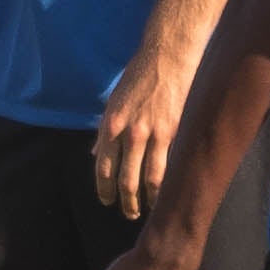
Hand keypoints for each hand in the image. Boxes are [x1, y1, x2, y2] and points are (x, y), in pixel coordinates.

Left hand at [93, 42, 190, 220]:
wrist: (166, 55)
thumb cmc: (138, 76)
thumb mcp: (112, 101)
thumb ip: (104, 130)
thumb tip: (95, 154)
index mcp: (110, 124)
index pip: (103, 167)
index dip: (104, 188)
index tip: (106, 201)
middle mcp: (129, 132)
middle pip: (125, 178)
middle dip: (126, 201)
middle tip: (128, 214)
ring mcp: (152, 132)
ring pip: (148, 178)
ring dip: (148, 198)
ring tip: (149, 210)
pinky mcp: (174, 130)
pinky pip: (169, 164)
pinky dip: (167, 183)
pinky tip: (168, 192)